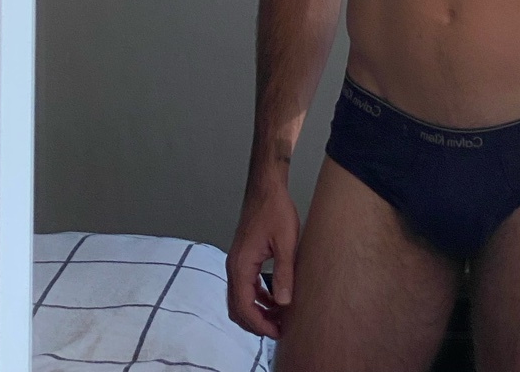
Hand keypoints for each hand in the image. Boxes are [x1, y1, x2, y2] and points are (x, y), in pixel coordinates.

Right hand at [225, 176, 299, 338]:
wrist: (266, 187)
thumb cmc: (275, 209)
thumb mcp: (286, 242)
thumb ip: (284, 273)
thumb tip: (283, 302)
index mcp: (241, 265)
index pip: (244, 307)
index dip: (259, 324)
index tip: (276, 332)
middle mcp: (234, 266)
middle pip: (237, 308)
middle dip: (256, 322)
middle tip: (278, 329)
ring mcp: (237, 262)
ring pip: (240, 299)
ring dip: (256, 311)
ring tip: (279, 317)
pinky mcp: (243, 258)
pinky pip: (245, 286)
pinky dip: (257, 297)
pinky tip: (274, 298)